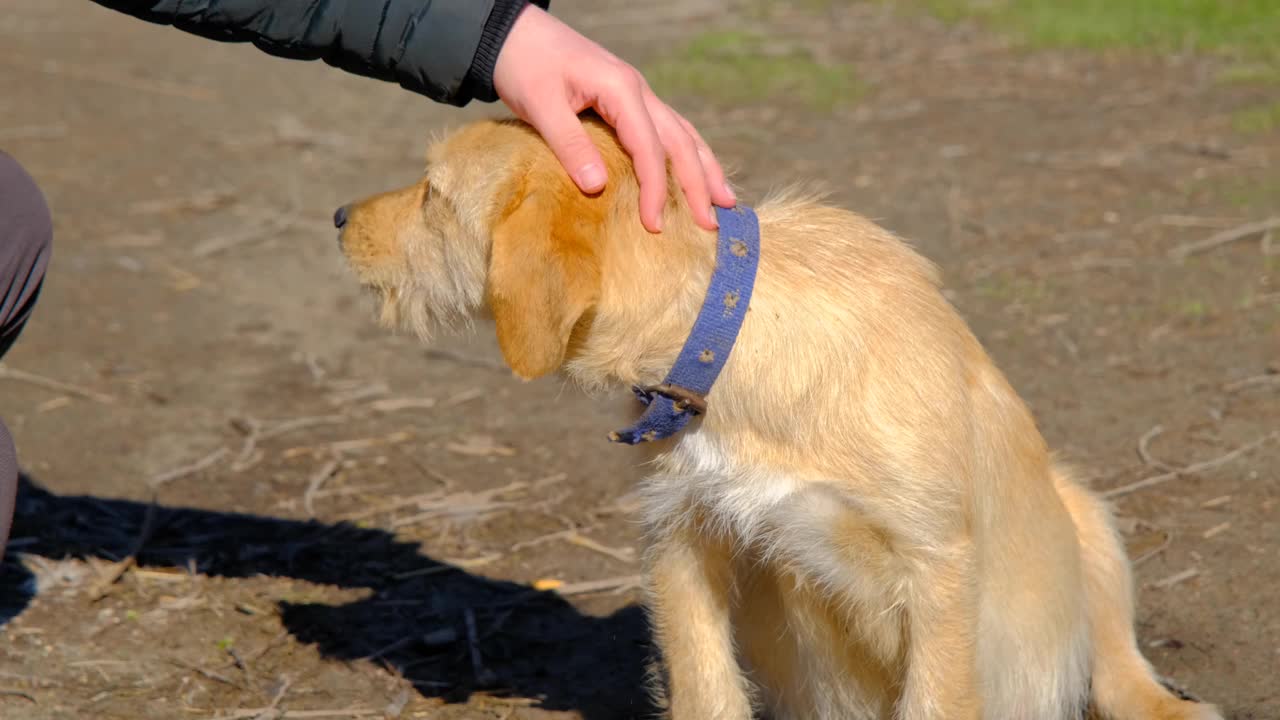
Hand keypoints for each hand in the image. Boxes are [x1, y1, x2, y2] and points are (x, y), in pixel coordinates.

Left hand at [493, 4, 735, 232]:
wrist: (514, 32)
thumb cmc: (524, 65)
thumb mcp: (540, 105)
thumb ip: (570, 145)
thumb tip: (599, 188)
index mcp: (621, 89)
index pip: (649, 148)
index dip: (655, 190)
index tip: (655, 225)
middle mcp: (637, 89)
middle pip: (680, 141)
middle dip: (698, 183)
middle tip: (711, 223)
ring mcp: (636, 93)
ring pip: (682, 132)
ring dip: (704, 167)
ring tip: (724, 199)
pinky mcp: (627, 99)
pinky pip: (667, 128)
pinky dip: (687, 152)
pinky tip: (696, 171)